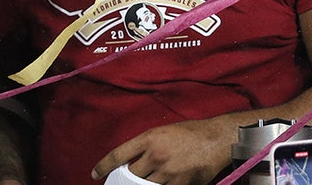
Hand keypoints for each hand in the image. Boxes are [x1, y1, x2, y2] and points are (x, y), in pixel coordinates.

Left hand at [91, 117, 235, 183]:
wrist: (217, 139)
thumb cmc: (190, 132)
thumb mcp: (162, 131)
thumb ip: (145, 145)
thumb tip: (132, 161)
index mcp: (148, 139)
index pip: (118, 155)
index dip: (103, 166)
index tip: (95, 174)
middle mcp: (156, 156)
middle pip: (131, 175)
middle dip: (126, 179)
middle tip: (124, 180)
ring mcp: (169, 172)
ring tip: (146, 180)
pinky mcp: (182, 184)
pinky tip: (163, 183)